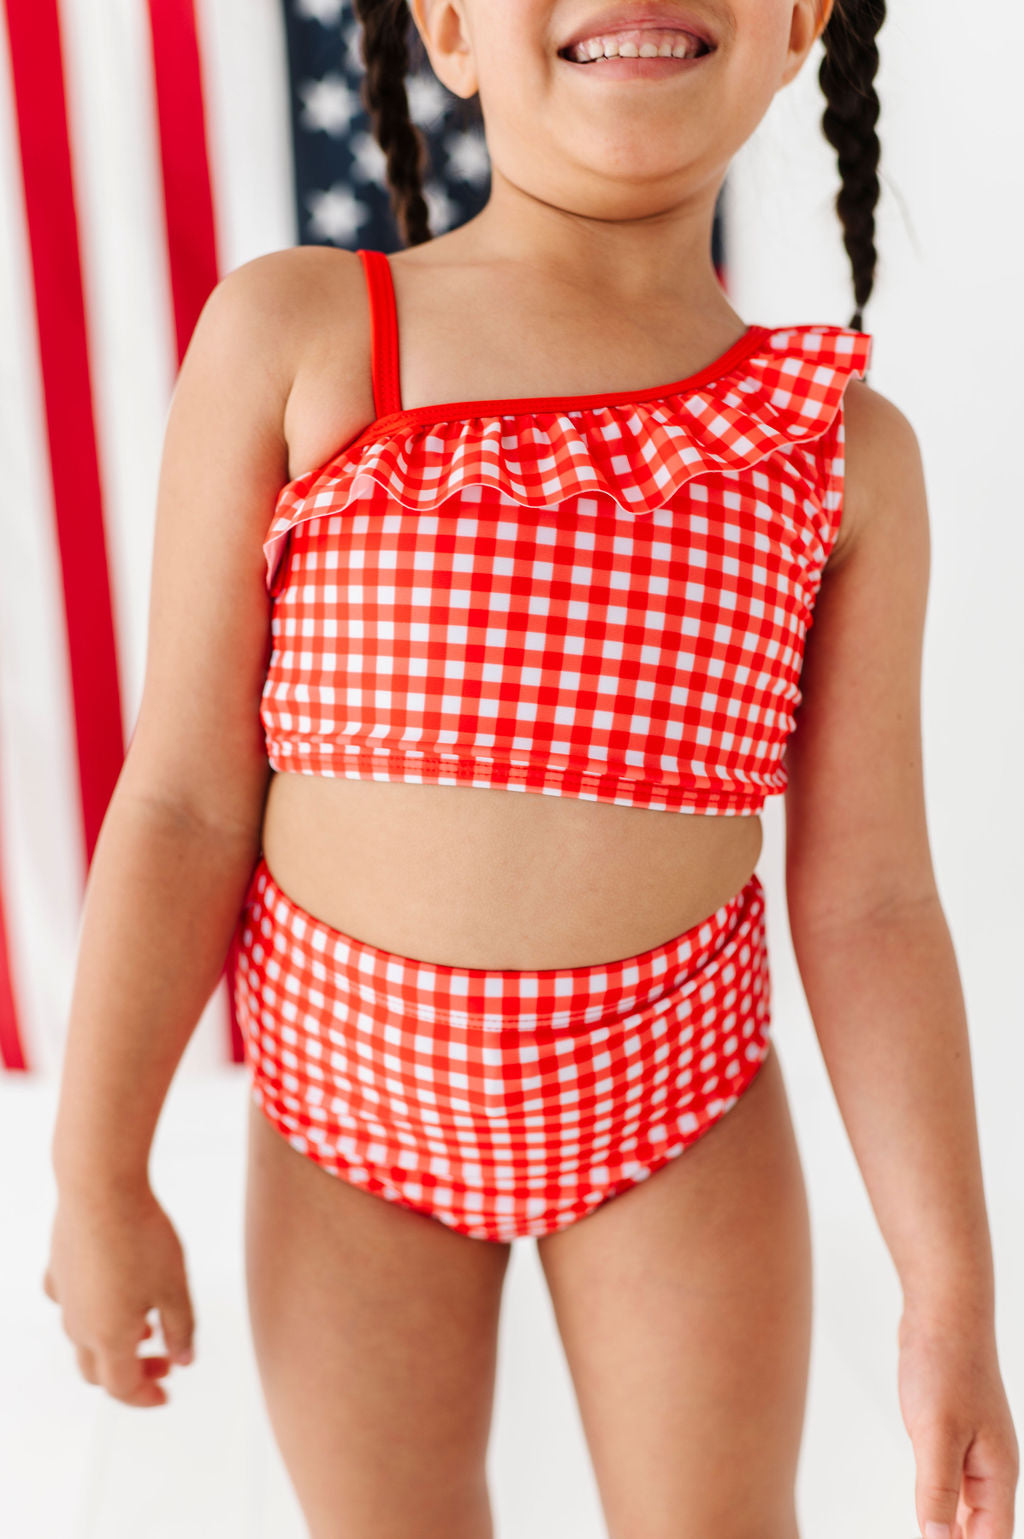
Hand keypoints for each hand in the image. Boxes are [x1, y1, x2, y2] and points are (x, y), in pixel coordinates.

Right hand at [42, 1182, 195, 1407]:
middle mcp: (79, 1325)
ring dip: (112, 1344)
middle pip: (98, 1371)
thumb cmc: (141, 1237)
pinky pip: (69, 1303)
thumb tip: (184, 1359)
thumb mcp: (175, 1288)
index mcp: (109, 1337)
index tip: (166, 1393)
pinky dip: (90, 1311)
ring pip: (82, 1339)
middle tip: (162, 1363)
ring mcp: (64, 1297)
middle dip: (131, 1374)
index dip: (145, 1396)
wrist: (100, 1189)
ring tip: (145, 1326)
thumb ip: (181, 1329)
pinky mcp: (58, 1269)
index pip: (123, 1387)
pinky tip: (108, 1292)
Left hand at [898, 1306, 1018, 1538]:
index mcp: (997, 1474)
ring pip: (964, 1507)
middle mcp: (990, 1467)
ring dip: (948, 1528)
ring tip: (927, 1536)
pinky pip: (948, 1481)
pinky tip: (925, 1510)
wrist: (942, 1313)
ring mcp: (972, 1449)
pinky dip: (938, 1500)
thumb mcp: (937, 1433)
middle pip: (982, 1529)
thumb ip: (938, 1490)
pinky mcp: (952, 1433)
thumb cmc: (946, 1365)